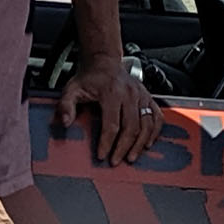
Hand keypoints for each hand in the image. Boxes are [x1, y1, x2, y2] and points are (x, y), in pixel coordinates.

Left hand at [54, 51, 163, 167]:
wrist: (104, 62)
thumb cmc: (89, 78)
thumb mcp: (72, 89)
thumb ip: (66, 106)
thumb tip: (65, 122)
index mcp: (111, 92)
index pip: (112, 124)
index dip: (107, 143)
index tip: (102, 155)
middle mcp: (129, 93)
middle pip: (131, 127)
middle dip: (124, 147)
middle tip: (116, 161)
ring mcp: (141, 95)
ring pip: (147, 124)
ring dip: (140, 144)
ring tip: (131, 157)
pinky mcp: (149, 97)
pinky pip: (158, 117)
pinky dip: (155, 132)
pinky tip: (147, 143)